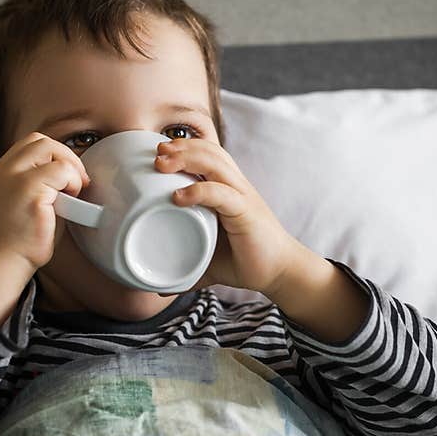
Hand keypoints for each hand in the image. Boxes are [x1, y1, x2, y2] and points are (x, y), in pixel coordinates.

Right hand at [0, 132, 88, 324]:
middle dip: (66, 157)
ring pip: (52, 151)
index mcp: (2, 172)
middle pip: (41, 141)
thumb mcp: (26, 200)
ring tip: (72, 193)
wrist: (6, 263)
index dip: (55, 154)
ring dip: (71, 169)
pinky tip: (70, 202)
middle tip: (78, 182)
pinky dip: (73, 183)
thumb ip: (42, 181)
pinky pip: (62, 172)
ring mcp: (15, 179)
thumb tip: (72, 171)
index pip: (31, 143)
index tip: (68, 176)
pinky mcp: (30, 191)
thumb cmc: (21, 238)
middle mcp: (5, 171)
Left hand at [154, 137, 301, 295]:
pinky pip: (221, 193)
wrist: (279, 272)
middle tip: (156, 153)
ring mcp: (242, 196)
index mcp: (227, 188)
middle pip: (209, 151)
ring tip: (161, 164)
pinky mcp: (246, 212)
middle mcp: (235, 186)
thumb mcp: (208, 260)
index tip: (158, 151)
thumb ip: (186, 267)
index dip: (184, 146)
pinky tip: (178, 197)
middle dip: (181, 146)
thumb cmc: (245, 261)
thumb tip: (161, 289)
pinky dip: (199, 191)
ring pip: (215, 163)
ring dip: (187, 158)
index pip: (208, 153)